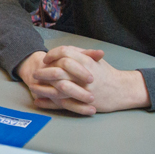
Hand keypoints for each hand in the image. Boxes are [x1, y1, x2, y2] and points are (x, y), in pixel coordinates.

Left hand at [16, 45, 149, 115]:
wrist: (121, 91)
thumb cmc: (106, 74)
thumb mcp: (95, 60)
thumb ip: (80, 54)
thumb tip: (63, 51)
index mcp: (87, 61)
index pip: (64, 53)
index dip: (53, 55)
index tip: (46, 59)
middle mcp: (83, 75)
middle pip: (58, 70)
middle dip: (43, 72)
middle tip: (35, 73)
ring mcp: (83, 89)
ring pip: (57, 87)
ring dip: (43, 87)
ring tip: (33, 86)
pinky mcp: (82, 102)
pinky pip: (61, 102)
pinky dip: (48, 102)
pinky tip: (39, 100)